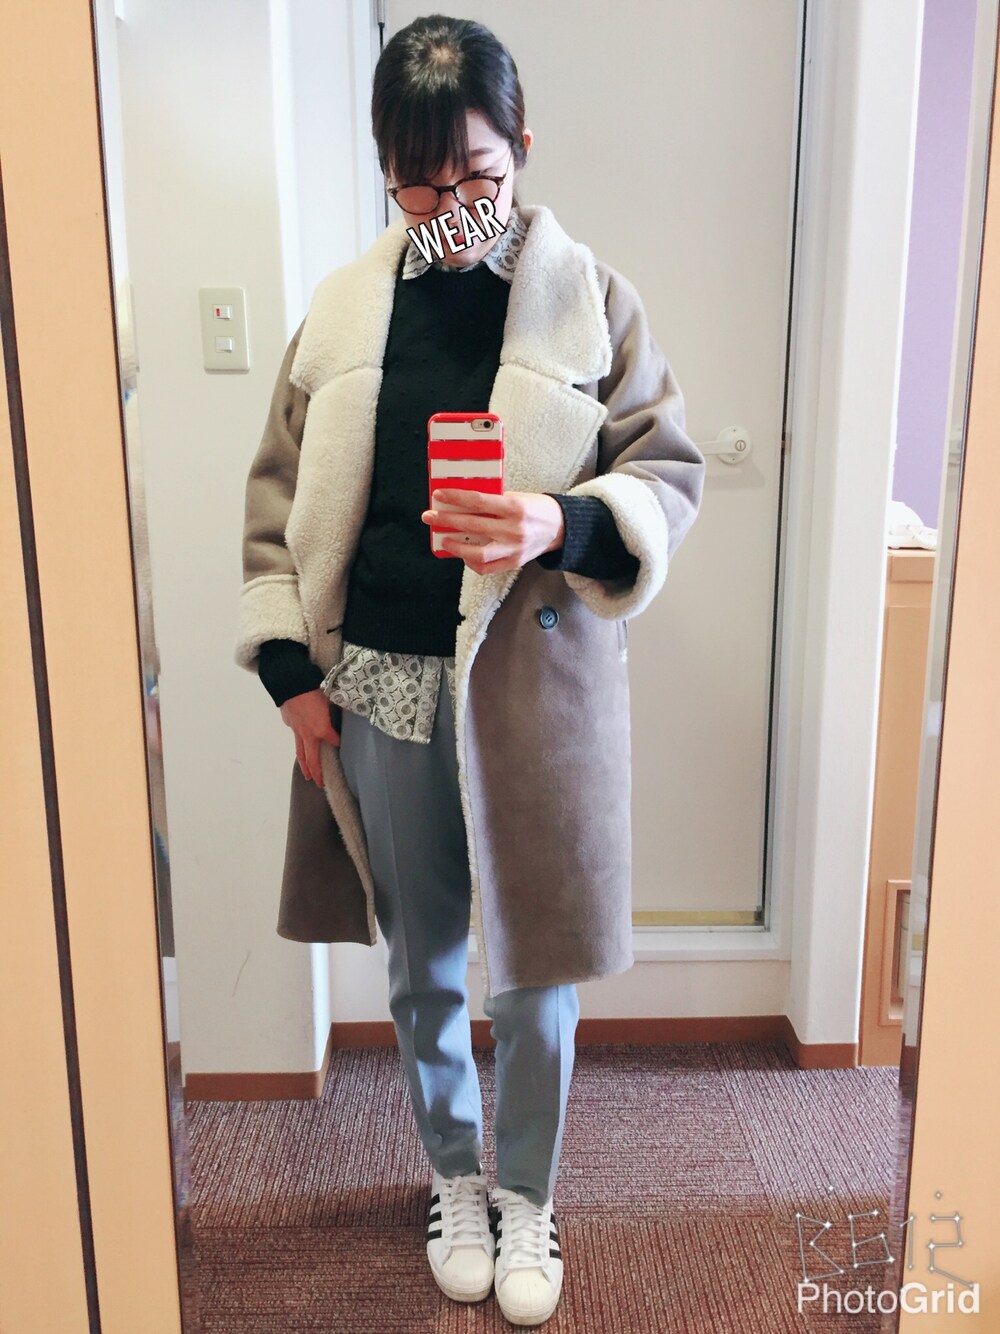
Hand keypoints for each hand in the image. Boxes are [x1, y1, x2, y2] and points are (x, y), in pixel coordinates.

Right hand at [279, 688, 340, 787]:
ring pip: (300, 752)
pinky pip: (294, 735)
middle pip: (312, 758)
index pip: (333, 740)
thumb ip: (334, 710)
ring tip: (307, 775)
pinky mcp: (289, 723)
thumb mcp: (330, 699)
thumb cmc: (313, 689)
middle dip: (316, 772)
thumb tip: (338, 711)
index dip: (338, 743)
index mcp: (321, 729)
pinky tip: (300, 741)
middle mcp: (308, 734)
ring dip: (304, 765)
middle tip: (319, 783)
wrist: (290, 683)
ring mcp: (296, 730)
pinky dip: (298, 741)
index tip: (341, 745)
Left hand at [421, 490, 564, 572]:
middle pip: (473, 526)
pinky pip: (487, 567)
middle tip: (430, 516)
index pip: (478, 501)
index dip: (456, 498)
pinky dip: (471, 562)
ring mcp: (514, 549)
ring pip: (478, 553)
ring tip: (444, 540)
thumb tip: (463, 502)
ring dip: (456, 547)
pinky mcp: (514, 562)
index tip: (439, 495)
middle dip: (447, 521)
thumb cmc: (537, 508)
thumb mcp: (517, 497)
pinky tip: (463, 554)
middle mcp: (514, 530)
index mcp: (515, 508)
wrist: (562, 528)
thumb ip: (493, 501)